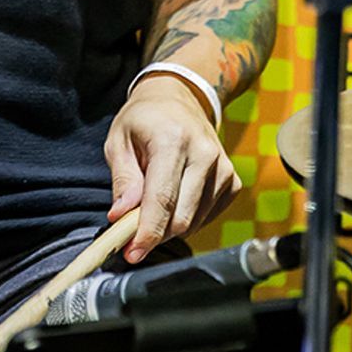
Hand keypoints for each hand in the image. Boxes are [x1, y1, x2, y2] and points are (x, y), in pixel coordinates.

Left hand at [104, 74, 239, 262]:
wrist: (178, 98)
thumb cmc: (144, 120)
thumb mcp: (119, 140)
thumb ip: (123, 180)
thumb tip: (121, 217)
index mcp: (173, 140)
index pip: (162, 198)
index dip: (147, 232)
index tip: (132, 253)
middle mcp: (204, 153)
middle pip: (182, 217)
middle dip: (154, 234)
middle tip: (131, 235)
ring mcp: (223, 168)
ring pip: (195, 221)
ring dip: (169, 227)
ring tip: (150, 208)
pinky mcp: (232, 181)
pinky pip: (208, 216)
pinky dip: (187, 219)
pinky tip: (173, 201)